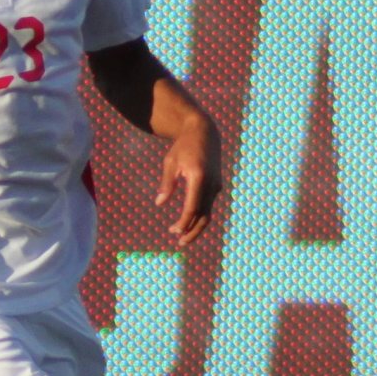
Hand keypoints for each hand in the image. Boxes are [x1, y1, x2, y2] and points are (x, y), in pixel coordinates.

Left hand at [155, 115, 221, 246]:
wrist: (204, 132)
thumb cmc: (183, 146)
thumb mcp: (170, 162)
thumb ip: (167, 184)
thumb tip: (159, 204)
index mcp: (198, 177)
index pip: (192, 207)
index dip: (184, 222)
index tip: (174, 231)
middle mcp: (211, 184)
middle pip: (204, 215)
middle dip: (192, 232)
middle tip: (179, 242)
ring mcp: (216, 185)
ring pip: (208, 213)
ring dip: (196, 227)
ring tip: (182, 237)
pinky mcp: (217, 186)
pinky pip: (209, 205)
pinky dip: (200, 216)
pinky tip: (188, 222)